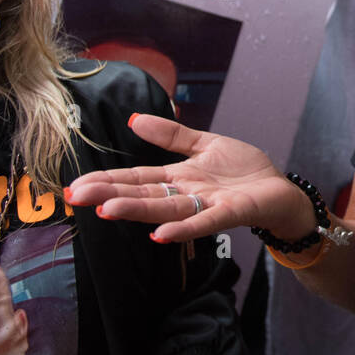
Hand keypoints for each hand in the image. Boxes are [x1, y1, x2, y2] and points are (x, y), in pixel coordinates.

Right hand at [65, 114, 313, 243]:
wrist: (280, 190)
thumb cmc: (243, 171)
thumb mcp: (205, 144)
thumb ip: (171, 135)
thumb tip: (132, 120)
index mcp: (178, 176)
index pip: (137, 177)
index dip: (107, 180)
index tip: (74, 186)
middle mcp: (186, 194)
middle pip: (143, 194)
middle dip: (110, 195)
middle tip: (75, 198)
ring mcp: (206, 205)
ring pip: (166, 209)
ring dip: (137, 210)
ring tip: (107, 211)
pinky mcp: (230, 213)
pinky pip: (204, 222)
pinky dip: (183, 227)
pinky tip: (160, 234)